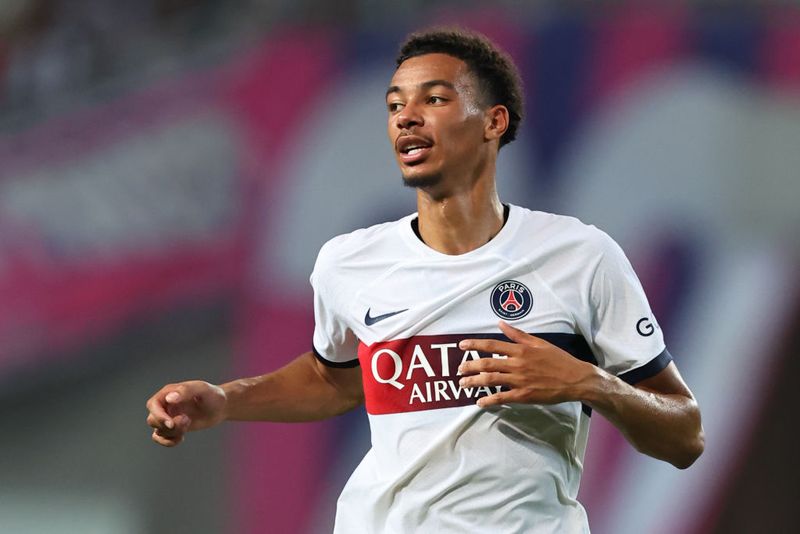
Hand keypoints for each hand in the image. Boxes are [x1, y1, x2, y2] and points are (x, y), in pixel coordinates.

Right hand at [146, 380, 226, 446]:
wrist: (220, 407)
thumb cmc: (212, 395)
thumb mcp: (202, 389)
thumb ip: (186, 391)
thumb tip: (169, 399)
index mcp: (168, 393)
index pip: (152, 405)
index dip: (158, 416)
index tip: (171, 423)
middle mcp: (165, 405)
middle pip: (152, 420)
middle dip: (168, 425)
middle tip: (187, 420)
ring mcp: (168, 417)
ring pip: (158, 430)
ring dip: (173, 432)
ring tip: (189, 423)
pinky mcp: (173, 427)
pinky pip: (160, 438)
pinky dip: (169, 442)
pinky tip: (182, 438)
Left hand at [457, 321, 595, 407]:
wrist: (575, 379)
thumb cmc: (558, 359)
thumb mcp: (538, 343)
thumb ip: (518, 335)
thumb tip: (501, 324)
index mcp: (520, 350)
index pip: (492, 345)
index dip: (474, 345)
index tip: (461, 345)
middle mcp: (517, 364)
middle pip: (487, 364)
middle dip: (469, 366)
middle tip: (459, 369)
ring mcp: (520, 380)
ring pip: (491, 380)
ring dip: (474, 382)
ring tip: (463, 384)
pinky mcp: (524, 395)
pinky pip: (502, 398)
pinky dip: (489, 400)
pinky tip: (480, 402)